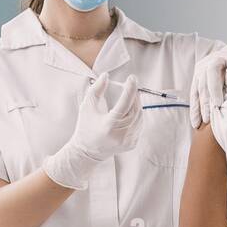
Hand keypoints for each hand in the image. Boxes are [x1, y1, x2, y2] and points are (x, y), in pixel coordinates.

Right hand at [43, 73, 143, 188]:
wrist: (88, 151)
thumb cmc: (86, 126)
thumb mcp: (87, 106)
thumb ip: (97, 89)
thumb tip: (106, 75)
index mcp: (108, 125)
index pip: (124, 104)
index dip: (130, 89)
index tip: (132, 78)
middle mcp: (120, 135)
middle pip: (135, 110)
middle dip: (134, 95)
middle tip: (131, 85)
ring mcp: (128, 141)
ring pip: (140, 117)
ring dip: (137, 104)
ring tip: (130, 96)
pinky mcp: (132, 144)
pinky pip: (139, 125)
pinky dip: (137, 115)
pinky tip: (130, 110)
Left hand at [189, 37, 226, 127]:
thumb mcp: (220, 84)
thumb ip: (214, 97)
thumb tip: (207, 122)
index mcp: (200, 73)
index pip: (195, 93)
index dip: (195, 109)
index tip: (197, 125)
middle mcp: (206, 65)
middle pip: (203, 85)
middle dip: (205, 104)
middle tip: (208, 120)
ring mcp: (219, 57)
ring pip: (212, 72)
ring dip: (214, 89)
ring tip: (218, 103)